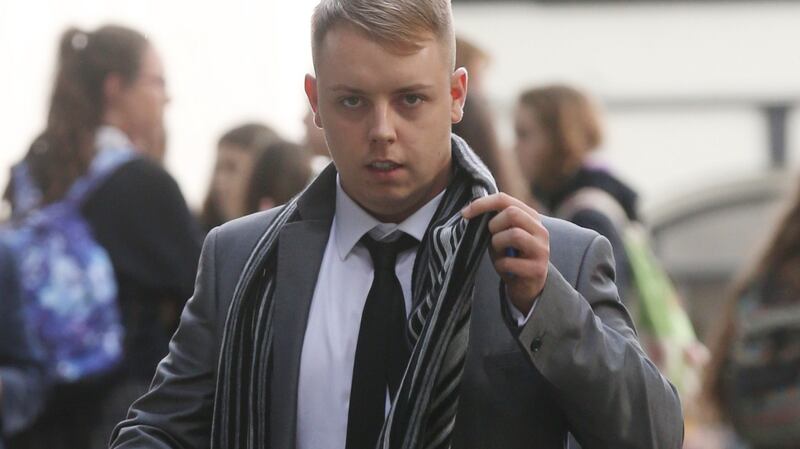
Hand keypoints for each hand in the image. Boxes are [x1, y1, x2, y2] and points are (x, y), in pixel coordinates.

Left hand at [462, 193, 548, 314]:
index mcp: (530, 217)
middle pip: (512, 213)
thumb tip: (468, 210)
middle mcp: (540, 230)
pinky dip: (500, 265)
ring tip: (499, 253)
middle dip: (493, 225)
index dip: (482, 204)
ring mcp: (541, 249)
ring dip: (497, 244)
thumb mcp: (502, 234)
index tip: (464, 213)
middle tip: (492, 238)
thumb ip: (494, 220)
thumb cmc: (510, 256)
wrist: (527, 286)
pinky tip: (503, 268)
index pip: (504, 200)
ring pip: (514, 235)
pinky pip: (509, 262)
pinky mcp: (537, 269)